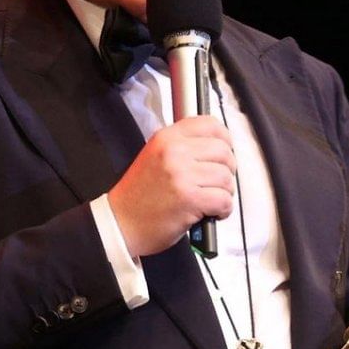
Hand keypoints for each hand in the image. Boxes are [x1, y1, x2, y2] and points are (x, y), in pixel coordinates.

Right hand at [106, 116, 235, 257]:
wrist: (121, 223)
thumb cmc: (140, 195)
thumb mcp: (155, 156)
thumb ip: (183, 146)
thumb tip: (219, 145)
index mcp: (167, 138)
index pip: (210, 125)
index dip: (224, 140)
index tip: (222, 153)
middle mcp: (174, 152)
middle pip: (224, 151)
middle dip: (227, 170)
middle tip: (216, 183)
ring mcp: (181, 175)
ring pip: (226, 177)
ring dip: (225, 192)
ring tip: (210, 199)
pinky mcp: (189, 199)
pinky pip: (224, 200)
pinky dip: (223, 210)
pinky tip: (212, 212)